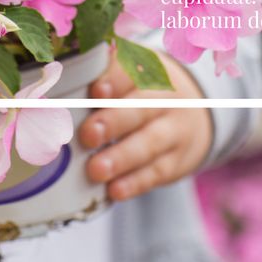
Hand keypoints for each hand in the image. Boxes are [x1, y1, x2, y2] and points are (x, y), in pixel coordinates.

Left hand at [79, 52, 212, 201]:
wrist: (199, 112)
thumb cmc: (146, 91)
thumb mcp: (135, 74)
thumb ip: (105, 73)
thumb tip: (62, 75)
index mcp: (150, 71)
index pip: (133, 72)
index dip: (115, 81)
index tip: (96, 91)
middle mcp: (167, 99)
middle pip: (141, 108)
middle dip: (114, 122)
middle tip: (88, 134)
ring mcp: (175, 131)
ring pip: (149, 144)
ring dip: (122, 158)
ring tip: (96, 169)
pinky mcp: (176, 162)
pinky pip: (157, 173)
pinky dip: (135, 183)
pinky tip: (115, 190)